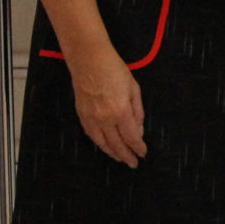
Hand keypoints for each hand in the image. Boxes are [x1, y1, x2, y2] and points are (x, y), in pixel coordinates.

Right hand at [68, 43, 146, 167]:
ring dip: (112, 153)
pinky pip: (91, 134)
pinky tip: (105, 146)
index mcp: (120, 111)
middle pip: (116, 144)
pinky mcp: (81, 114)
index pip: (131, 137)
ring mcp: (91, 118)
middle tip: (133, 164)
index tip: (143, 153)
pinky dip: (99, 143)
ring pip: (102, 143)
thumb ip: (137, 112)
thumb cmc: (114, 70)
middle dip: (126, 156)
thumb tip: (138, 130)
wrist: (89, 59)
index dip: (138, 148)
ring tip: (120, 158)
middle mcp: (105, 119)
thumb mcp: (133, 88)